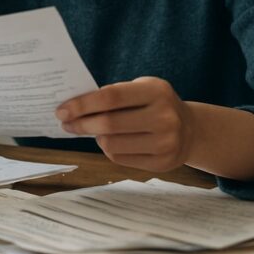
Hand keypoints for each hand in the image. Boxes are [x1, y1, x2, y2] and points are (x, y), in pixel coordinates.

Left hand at [55, 76, 195, 172]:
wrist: (191, 130)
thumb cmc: (155, 104)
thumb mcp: (142, 89)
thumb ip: (114, 94)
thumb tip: (74, 107)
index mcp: (157, 91)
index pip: (111, 97)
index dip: (83, 104)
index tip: (62, 110)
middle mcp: (165, 117)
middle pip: (109, 124)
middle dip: (81, 123)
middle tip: (66, 123)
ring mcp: (166, 143)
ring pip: (111, 144)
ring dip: (95, 137)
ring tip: (93, 130)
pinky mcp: (162, 163)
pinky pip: (119, 158)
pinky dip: (108, 149)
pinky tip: (110, 142)